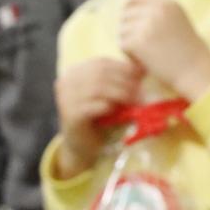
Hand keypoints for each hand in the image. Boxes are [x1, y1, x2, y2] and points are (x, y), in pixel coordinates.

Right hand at [53, 57, 142, 179]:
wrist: (83, 146)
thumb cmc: (100, 118)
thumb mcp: (110, 94)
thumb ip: (119, 80)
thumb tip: (143, 67)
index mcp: (74, 71)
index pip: (102, 62)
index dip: (124, 68)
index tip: (142, 75)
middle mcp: (66, 81)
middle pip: (101, 73)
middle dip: (126, 82)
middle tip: (142, 92)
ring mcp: (65, 98)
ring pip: (98, 88)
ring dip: (122, 94)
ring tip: (137, 102)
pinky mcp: (70, 114)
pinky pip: (94, 105)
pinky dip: (110, 106)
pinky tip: (120, 111)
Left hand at [117, 0, 209, 100]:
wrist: (196, 70)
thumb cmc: (187, 49)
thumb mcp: (178, 20)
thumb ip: (158, 10)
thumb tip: (128, 6)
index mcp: (167, 3)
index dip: (128, 7)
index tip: (132, 20)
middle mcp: (157, 10)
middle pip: (125, 14)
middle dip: (129, 28)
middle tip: (143, 43)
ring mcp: (147, 25)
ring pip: (122, 29)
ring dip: (129, 42)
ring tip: (146, 53)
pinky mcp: (139, 41)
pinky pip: (122, 44)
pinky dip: (130, 55)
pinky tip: (144, 60)